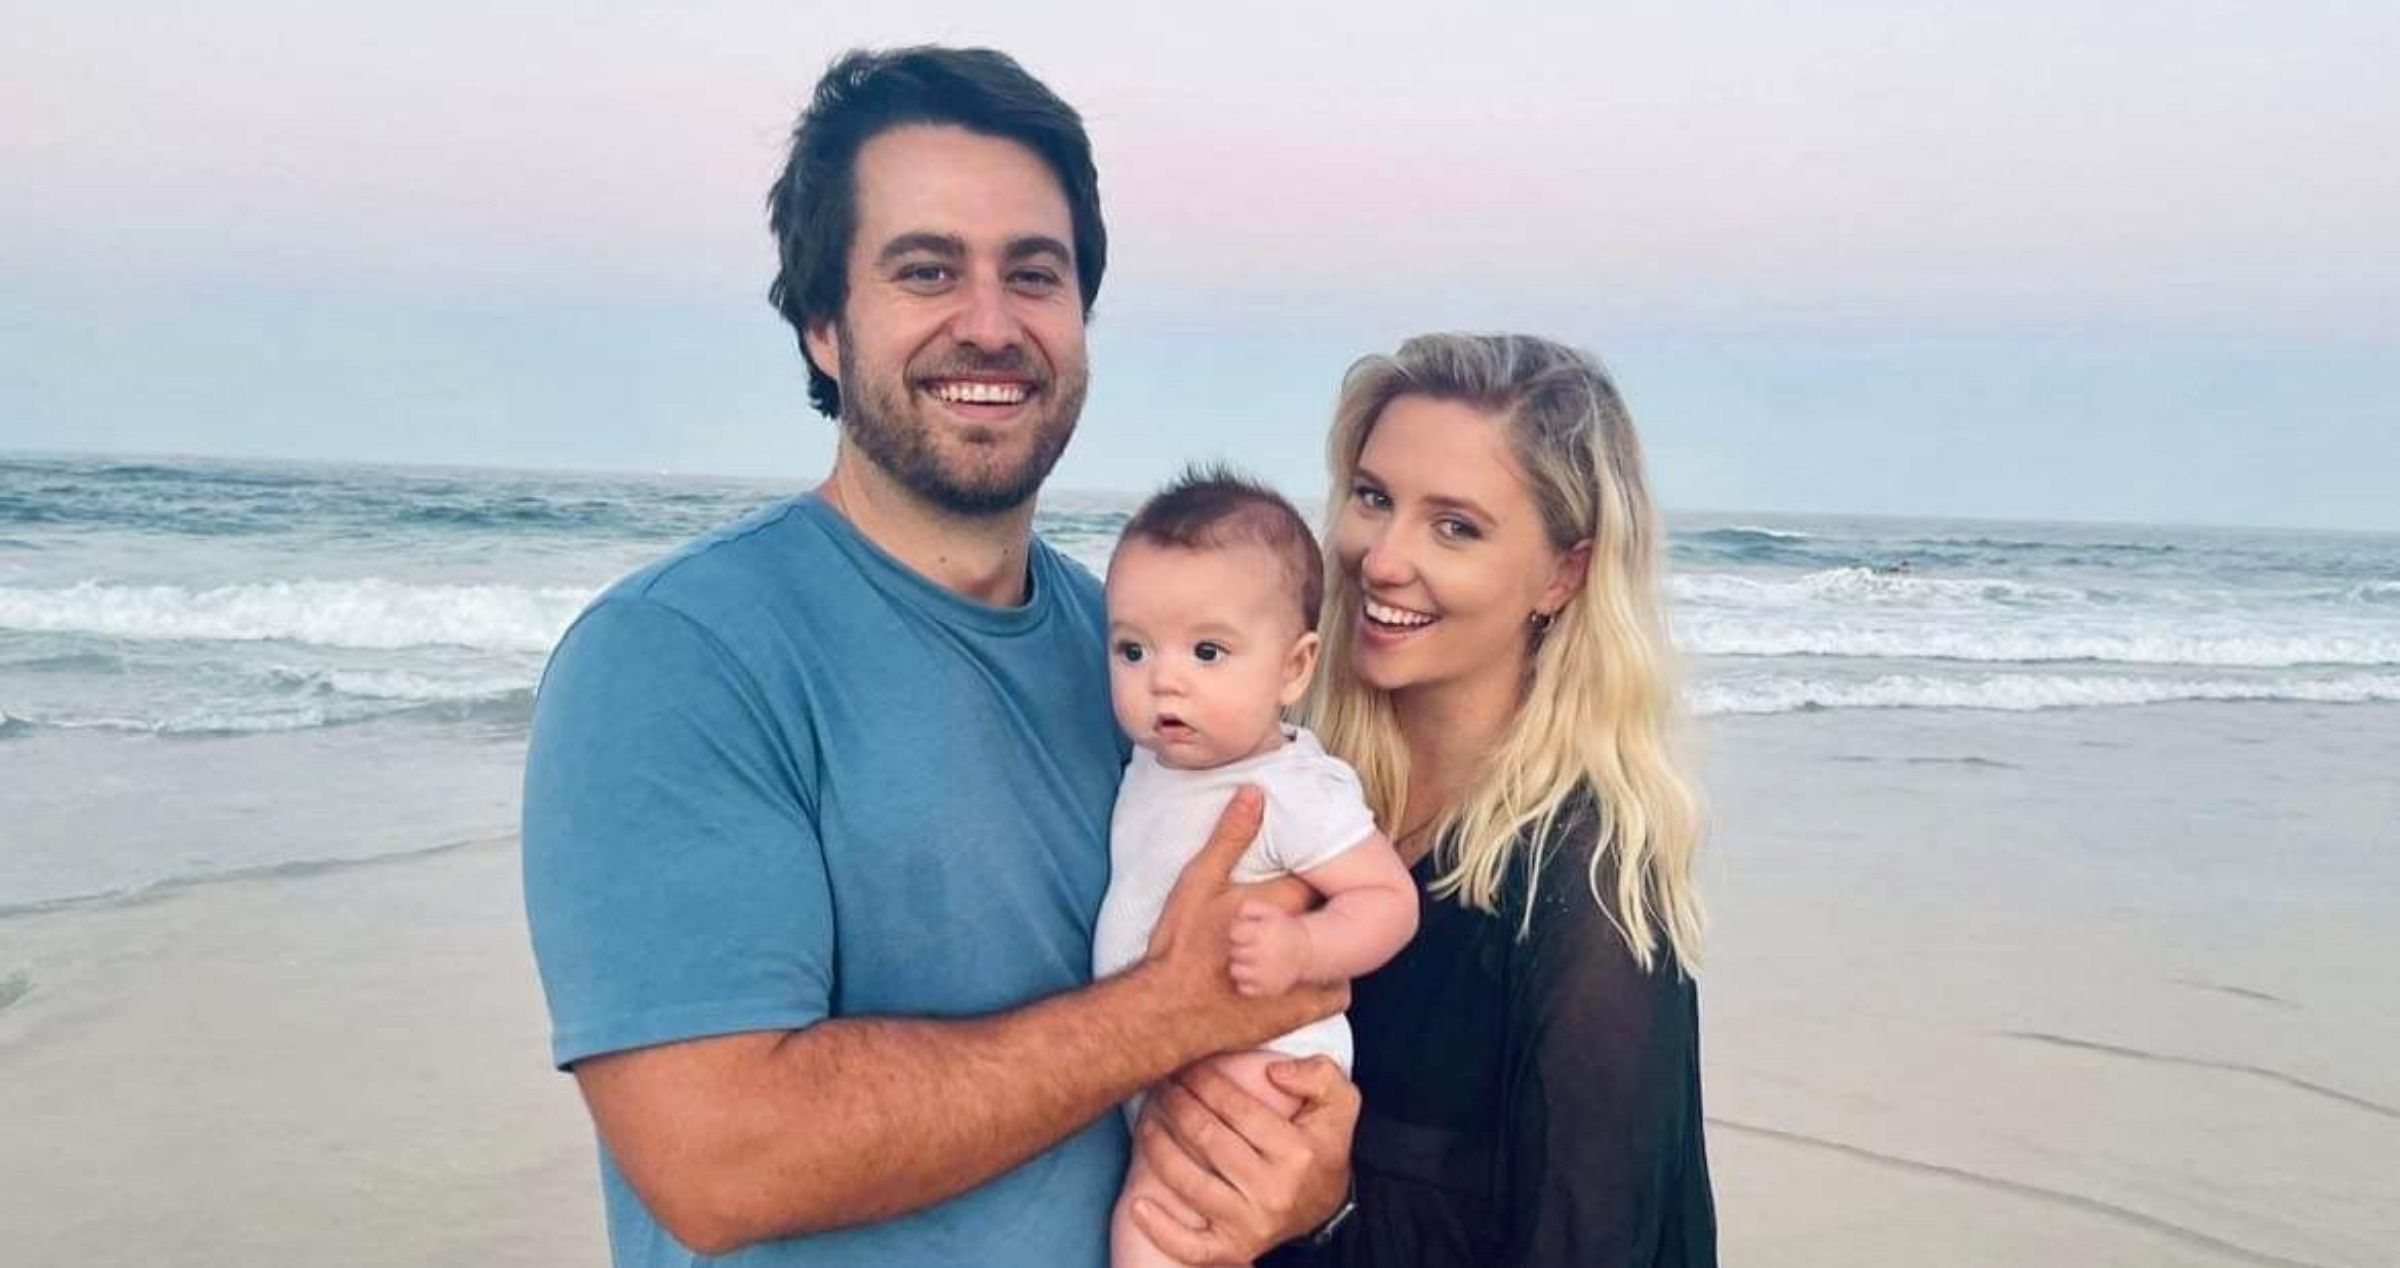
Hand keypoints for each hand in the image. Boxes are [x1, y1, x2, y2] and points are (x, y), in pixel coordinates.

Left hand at [1132, 1056, 1359, 1263]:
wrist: (1325, 1204)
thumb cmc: (1321, 1144)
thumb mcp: (1339, 1102)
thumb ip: (1319, 1074)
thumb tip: (1273, 1073)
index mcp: (1297, 1153)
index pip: (1237, 1109)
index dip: (1207, 1081)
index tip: (1188, 1065)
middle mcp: (1273, 1191)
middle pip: (1208, 1140)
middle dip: (1177, 1105)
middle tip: (1162, 1084)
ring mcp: (1251, 1224)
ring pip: (1190, 1183)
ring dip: (1158, 1148)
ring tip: (1147, 1120)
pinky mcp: (1234, 1249)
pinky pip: (1191, 1247)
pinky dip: (1161, 1228)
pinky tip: (1138, 1204)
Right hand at [1143, 789, 1344, 1050]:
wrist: (1166, 1013)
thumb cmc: (1180, 945)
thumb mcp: (1197, 882)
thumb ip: (1230, 837)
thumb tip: (1255, 792)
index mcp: (1281, 900)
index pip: (1324, 875)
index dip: (1323, 871)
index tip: (1318, 868)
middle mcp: (1302, 937)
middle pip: (1337, 914)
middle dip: (1330, 908)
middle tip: (1314, 905)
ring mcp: (1305, 978)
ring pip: (1344, 955)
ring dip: (1333, 946)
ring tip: (1311, 940)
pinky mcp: (1301, 1010)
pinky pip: (1338, 993)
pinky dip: (1330, 982)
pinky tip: (1308, 975)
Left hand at [1228, 901, 1309, 995]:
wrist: (1305, 952)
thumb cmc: (1281, 929)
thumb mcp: (1269, 911)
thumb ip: (1249, 907)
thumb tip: (1236, 918)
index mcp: (1264, 934)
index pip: (1234, 934)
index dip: (1238, 932)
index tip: (1247, 933)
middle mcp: (1264, 955)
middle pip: (1234, 952)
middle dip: (1240, 948)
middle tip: (1253, 946)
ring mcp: (1266, 974)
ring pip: (1235, 971)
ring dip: (1240, 965)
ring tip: (1251, 960)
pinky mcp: (1267, 989)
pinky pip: (1243, 988)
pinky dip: (1247, 982)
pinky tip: (1256, 973)